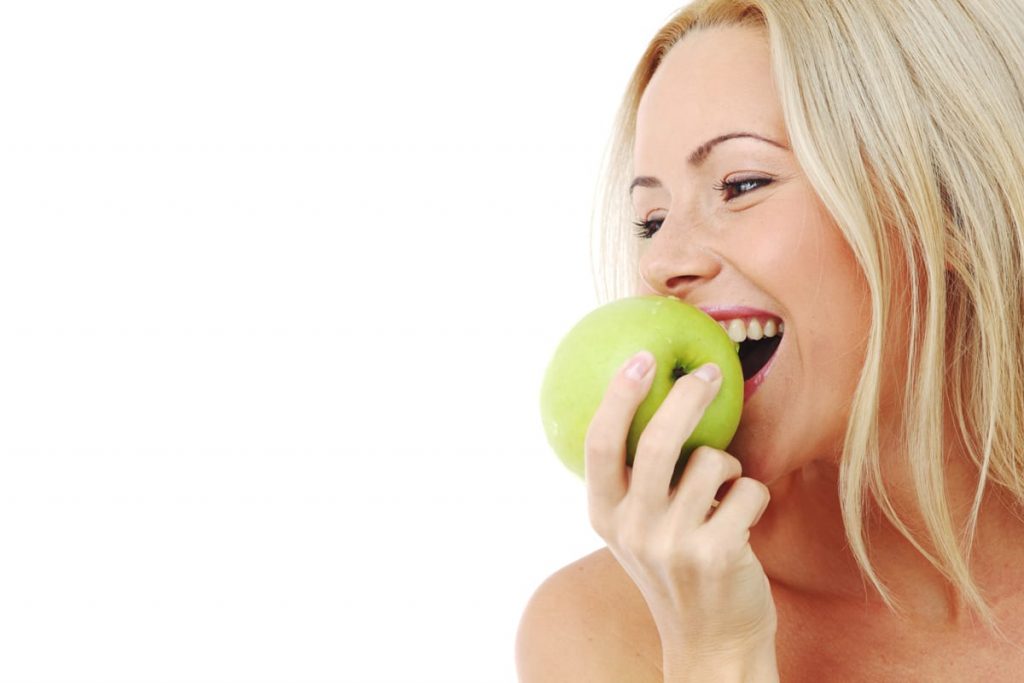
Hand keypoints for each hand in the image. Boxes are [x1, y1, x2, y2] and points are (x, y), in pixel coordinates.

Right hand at [585, 350, 776, 677]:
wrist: (712, 643)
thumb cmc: (677, 570)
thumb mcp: (636, 531)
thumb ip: (635, 482)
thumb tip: (653, 401)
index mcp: (605, 516)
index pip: (600, 443)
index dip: (620, 396)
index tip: (642, 358)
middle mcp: (633, 529)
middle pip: (659, 441)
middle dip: (688, 396)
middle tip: (709, 374)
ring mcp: (673, 544)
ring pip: (714, 462)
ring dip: (729, 467)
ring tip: (722, 496)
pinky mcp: (717, 554)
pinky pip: (748, 488)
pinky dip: (753, 495)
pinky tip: (743, 522)